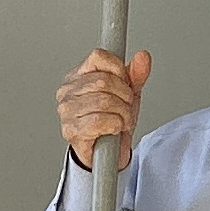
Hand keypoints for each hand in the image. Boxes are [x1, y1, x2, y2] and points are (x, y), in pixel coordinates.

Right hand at [56, 47, 150, 168]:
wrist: (107, 153)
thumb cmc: (112, 121)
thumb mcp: (128, 94)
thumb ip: (136, 75)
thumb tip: (142, 57)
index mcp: (78, 76)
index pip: (98, 57)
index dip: (118, 70)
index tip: (125, 83)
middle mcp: (68, 91)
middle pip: (104, 80)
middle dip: (124, 96)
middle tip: (126, 106)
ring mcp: (67, 111)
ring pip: (104, 101)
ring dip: (122, 114)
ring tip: (122, 119)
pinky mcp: (71, 130)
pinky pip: (100, 121)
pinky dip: (115, 125)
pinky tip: (114, 128)